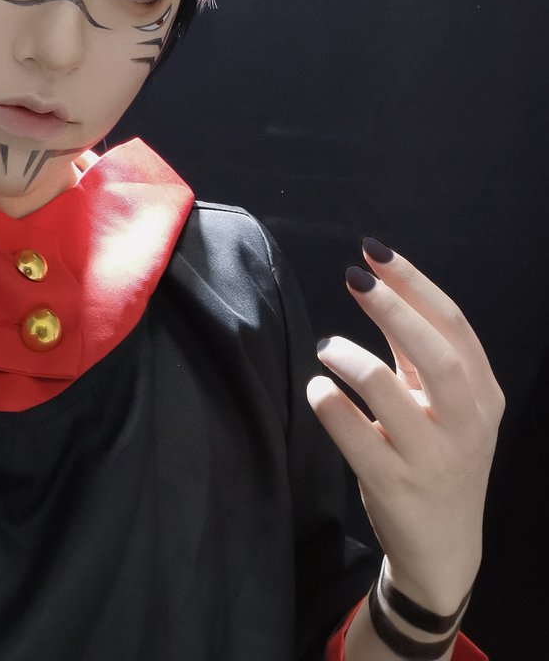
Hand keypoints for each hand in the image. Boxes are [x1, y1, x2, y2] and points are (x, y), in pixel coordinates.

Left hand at [307, 239, 503, 613]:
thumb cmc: (438, 455)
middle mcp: (465, 424)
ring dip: (349, 357)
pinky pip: (353, 433)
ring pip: (387, 389)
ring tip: (327, 348)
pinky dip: (328, 402)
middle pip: (433, 352)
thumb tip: (379, 283)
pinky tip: (317, 389)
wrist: (444, 548)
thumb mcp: (442, 403)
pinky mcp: (394, 485)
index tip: (374, 251)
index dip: (413, 282)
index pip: (453, 326)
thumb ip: (416, 351)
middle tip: (354, 277)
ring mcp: (432, 457)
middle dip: (392, 308)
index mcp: (482, 395)